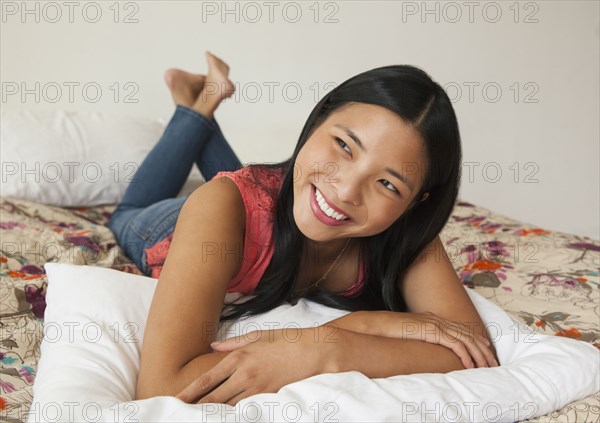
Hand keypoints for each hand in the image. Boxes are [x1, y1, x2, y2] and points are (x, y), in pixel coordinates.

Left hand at [175, 327, 337, 405]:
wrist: (315, 350)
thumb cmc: (287, 340)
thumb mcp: (258, 335)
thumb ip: (233, 343)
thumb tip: (214, 346)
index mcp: (239, 358)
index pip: (207, 381)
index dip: (189, 394)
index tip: (175, 402)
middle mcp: (245, 375)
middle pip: (214, 399)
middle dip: (196, 409)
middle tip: (181, 416)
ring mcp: (258, 389)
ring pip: (228, 408)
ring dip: (213, 415)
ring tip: (199, 418)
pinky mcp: (270, 398)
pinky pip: (247, 410)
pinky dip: (235, 415)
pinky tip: (227, 418)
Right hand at [350, 311, 497, 368]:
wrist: (376, 324)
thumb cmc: (389, 331)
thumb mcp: (409, 334)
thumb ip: (420, 337)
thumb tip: (426, 348)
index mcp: (433, 319)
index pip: (462, 329)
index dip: (477, 339)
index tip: (487, 351)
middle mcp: (437, 319)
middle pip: (468, 333)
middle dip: (483, 349)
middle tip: (493, 362)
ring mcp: (435, 324)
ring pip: (466, 339)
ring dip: (479, 354)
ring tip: (487, 366)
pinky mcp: (431, 331)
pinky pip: (454, 344)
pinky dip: (465, 354)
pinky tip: (470, 365)